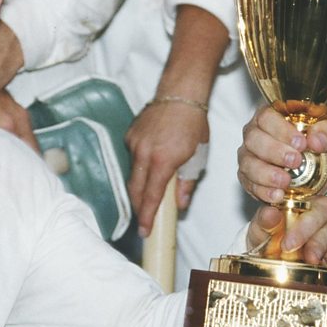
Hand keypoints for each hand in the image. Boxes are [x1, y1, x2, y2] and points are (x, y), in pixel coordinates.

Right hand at [125, 100, 207, 234]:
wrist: (180, 94)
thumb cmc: (193, 124)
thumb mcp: (197, 157)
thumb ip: (187, 182)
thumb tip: (180, 204)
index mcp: (162, 161)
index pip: (151, 196)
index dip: (147, 216)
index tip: (145, 231)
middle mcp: (144, 154)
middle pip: (135, 190)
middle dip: (139, 208)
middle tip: (144, 222)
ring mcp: (134, 144)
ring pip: (133, 175)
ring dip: (139, 189)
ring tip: (147, 200)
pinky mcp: (129, 136)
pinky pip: (132, 158)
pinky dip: (139, 168)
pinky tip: (149, 167)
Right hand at [237, 106, 326, 203]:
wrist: (320, 173)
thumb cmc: (321, 146)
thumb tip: (316, 140)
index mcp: (272, 116)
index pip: (267, 117)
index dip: (281, 130)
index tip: (301, 143)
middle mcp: (255, 134)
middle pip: (253, 139)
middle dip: (274, 152)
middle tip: (295, 162)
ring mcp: (249, 156)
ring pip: (248, 163)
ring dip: (266, 174)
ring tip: (285, 182)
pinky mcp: (249, 178)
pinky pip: (249, 184)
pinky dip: (262, 191)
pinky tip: (277, 195)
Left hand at [246, 196, 326, 283]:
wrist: (271, 257)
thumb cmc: (270, 236)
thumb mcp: (262, 228)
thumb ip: (265, 220)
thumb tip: (270, 213)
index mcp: (310, 208)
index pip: (314, 210)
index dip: (303, 226)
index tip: (288, 244)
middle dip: (320, 243)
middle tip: (309, 258)